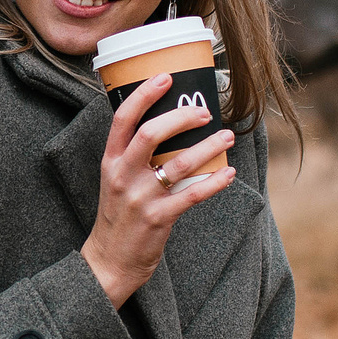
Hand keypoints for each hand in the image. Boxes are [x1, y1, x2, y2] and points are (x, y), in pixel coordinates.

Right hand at [80, 73, 237, 308]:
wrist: (110, 260)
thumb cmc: (119, 216)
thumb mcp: (116, 180)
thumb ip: (134, 156)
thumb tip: (170, 129)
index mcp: (111, 161)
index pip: (124, 119)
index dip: (145, 95)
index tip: (166, 78)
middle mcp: (124, 175)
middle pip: (151, 134)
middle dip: (182, 117)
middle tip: (204, 112)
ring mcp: (141, 197)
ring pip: (179, 164)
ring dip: (208, 147)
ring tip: (226, 138)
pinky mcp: (159, 218)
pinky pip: (192, 195)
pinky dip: (214, 183)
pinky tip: (227, 174)